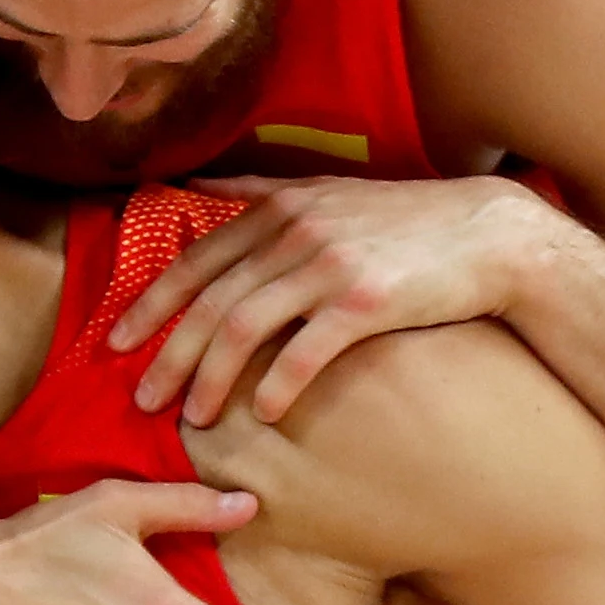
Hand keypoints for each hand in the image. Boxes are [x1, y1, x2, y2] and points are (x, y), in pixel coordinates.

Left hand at [108, 175, 554, 426]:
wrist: (489, 235)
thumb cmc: (407, 223)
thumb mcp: (330, 190)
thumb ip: (265, 190)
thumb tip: (205, 185)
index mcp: (280, 207)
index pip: (196, 259)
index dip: (151, 304)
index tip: (115, 343)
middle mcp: (296, 230)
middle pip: (209, 299)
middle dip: (168, 354)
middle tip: (141, 399)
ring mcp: (329, 264)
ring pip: (243, 327)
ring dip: (211, 379)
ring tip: (193, 419)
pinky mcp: (365, 301)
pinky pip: (303, 352)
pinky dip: (277, 387)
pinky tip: (265, 415)